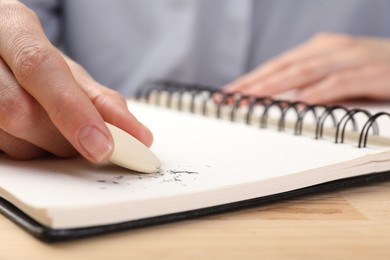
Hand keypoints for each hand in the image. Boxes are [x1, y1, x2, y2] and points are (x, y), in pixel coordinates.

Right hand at [0, 1, 152, 160]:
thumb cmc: (32, 58)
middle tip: (90, 141)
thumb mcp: (66, 69)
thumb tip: (137, 135)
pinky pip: (3, 150)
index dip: (73, 111)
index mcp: (13, 26)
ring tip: (58, 130)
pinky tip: (36, 136)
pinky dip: (30, 149)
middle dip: (65, 136)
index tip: (103, 145)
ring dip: (47, 146)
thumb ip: (98, 98)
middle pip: (22, 110)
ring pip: (11, 137)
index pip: (40, 68)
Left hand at [225, 32, 389, 103]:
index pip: (275, 66)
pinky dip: (316, 93)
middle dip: (251, 85)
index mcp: (319, 49)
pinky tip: (297, 104)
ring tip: (249, 101)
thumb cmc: (374, 70)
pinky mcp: (371, 72)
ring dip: (273, 88)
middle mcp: (330, 49)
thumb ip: (310, 83)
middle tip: (227, 99)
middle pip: (282, 68)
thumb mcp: (336, 73)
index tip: (226, 94)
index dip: (249, 80)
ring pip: (303, 72)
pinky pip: (338, 83)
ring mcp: (350, 58)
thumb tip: (282, 102)